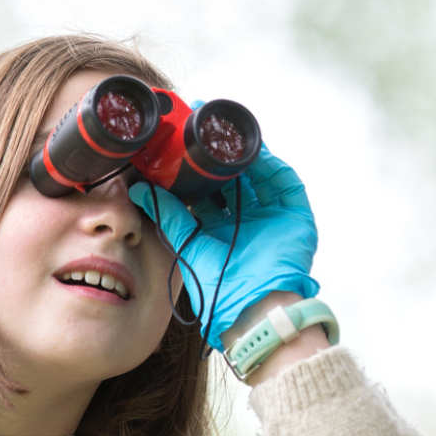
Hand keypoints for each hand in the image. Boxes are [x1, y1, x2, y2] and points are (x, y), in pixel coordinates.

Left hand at [129, 141, 318, 351]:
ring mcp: (273, 218)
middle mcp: (248, 221)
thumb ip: (169, 216)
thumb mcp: (189, 244)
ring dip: (247, 155)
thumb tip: (140, 189)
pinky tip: (257, 150)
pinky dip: (273, 166)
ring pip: (261, 177)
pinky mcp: (296, 218)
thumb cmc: (221, 287)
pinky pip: (286, 184)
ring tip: (229, 134)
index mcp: (222, 229)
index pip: (211, 190)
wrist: (254, 307)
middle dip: (223, 155)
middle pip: (237, 179)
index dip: (199, 168)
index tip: (184, 143)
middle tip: (206, 128)